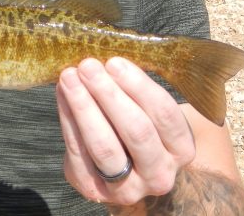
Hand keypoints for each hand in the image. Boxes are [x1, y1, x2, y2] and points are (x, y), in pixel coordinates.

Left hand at [56, 57, 195, 206]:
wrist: (128, 169)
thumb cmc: (138, 123)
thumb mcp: (149, 109)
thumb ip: (134, 87)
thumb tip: (106, 54)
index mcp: (181, 148)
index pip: (164, 114)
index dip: (138, 86)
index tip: (114, 62)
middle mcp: (160, 173)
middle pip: (136, 131)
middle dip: (108, 94)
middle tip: (88, 66)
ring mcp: (128, 187)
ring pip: (105, 146)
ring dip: (84, 107)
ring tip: (69, 77)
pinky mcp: (94, 190)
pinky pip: (78, 153)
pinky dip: (68, 119)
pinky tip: (62, 95)